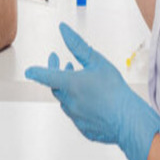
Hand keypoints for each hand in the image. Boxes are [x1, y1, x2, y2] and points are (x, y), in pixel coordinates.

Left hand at [25, 23, 159, 159]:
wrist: (129, 120)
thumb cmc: (115, 89)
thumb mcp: (96, 61)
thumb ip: (77, 45)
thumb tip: (63, 30)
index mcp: (70, 84)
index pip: (45, 76)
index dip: (36, 71)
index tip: (29, 70)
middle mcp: (69, 102)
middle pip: (55, 87)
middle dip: (56, 74)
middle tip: (63, 63)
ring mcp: (76, 117)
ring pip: (66, 101)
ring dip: (68, 89)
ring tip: (79, 79)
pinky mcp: (84, 128)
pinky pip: (77, 115)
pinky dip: (80, 104)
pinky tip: (92, 100)